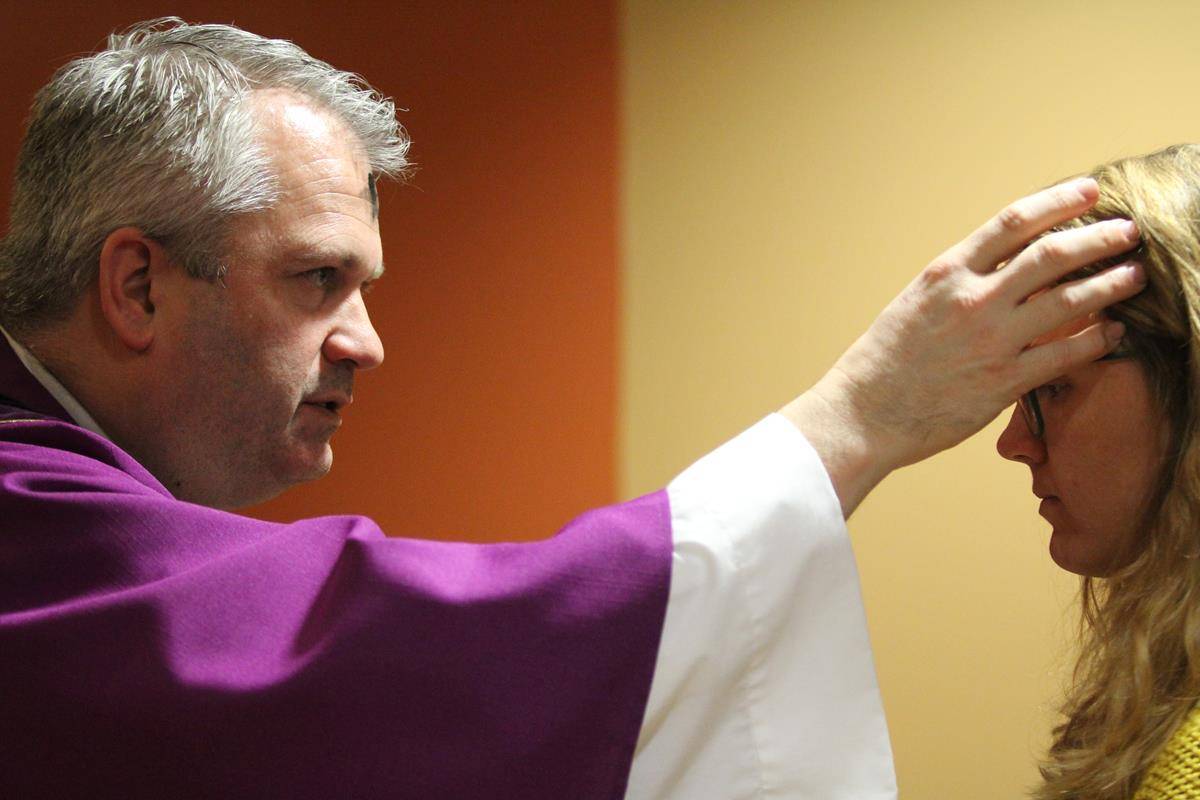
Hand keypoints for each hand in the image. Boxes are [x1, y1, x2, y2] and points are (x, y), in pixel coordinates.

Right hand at [782, 177, 1144, 515]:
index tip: (1089, 191)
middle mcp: (972, 299)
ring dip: (1111, 284)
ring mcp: (990, 340)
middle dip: (1099, 238)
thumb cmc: (884, 361)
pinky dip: (1097, 339)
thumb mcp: (916, 302)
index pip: (1014, 222)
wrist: (863, 413)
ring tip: (1135, 275)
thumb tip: (1006, 266)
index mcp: (947, 272)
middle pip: (1052, 254)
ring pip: (1069, 300)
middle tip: (1128, 231)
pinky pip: (1065, 354)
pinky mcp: (1003, 382)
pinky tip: (1114, 332)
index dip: (1059, 202)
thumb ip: (960, 282)